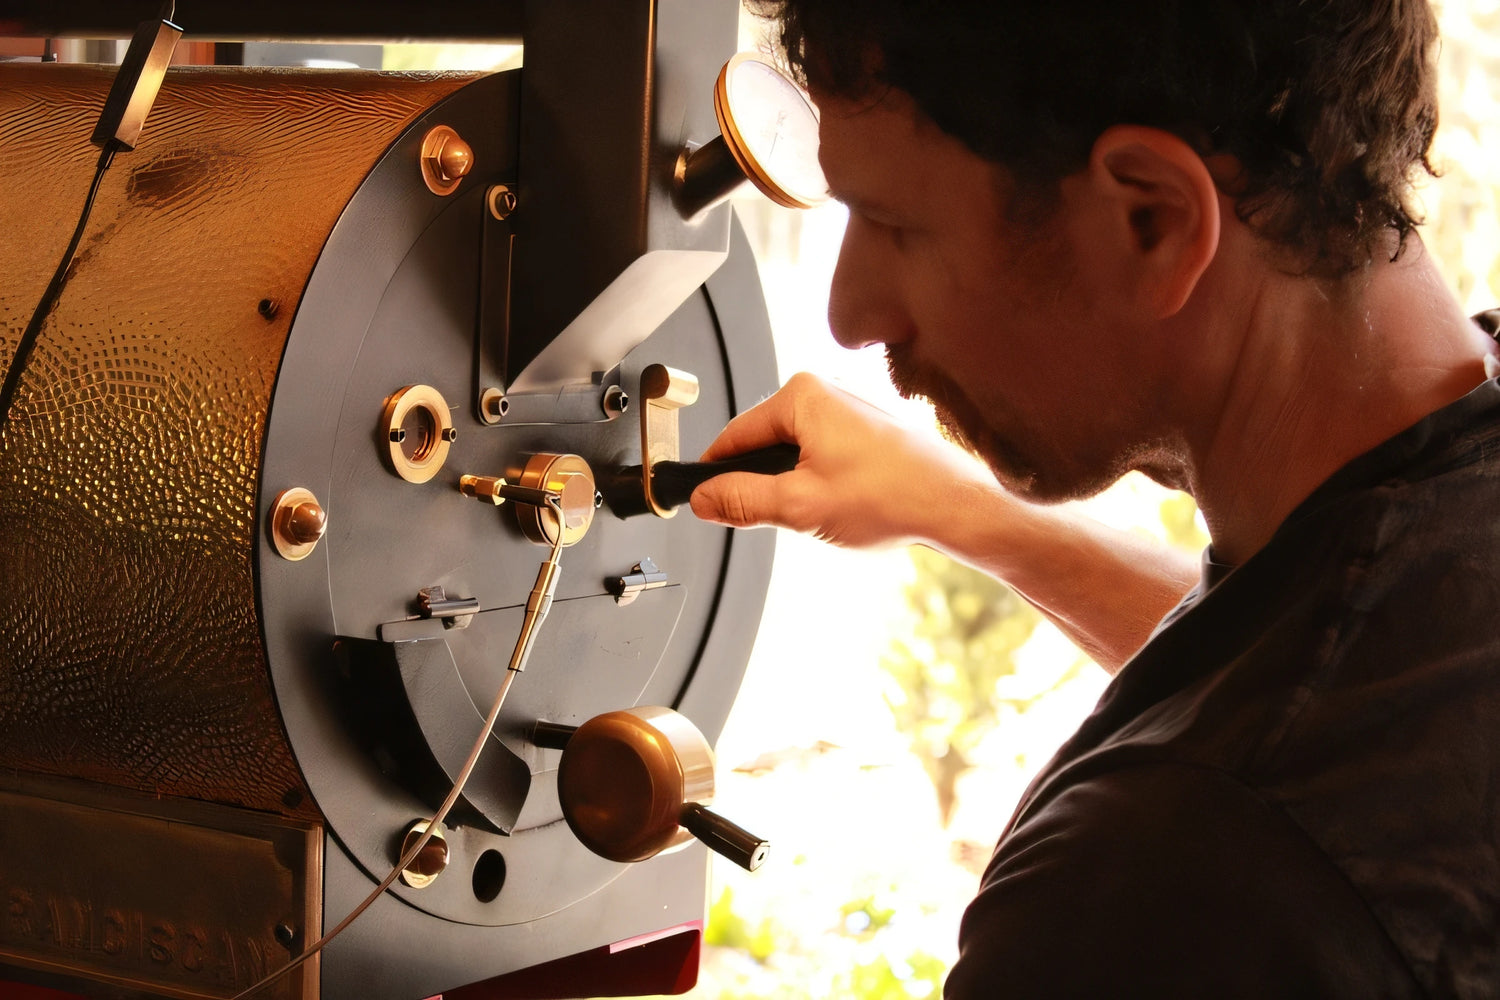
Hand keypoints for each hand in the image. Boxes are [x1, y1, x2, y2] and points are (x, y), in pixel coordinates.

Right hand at [690, 372, 983, 548]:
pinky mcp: (865, 429)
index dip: (716, 473)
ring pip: (794, 454)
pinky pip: (822, 456)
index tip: (705, 500)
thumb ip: (742, 500)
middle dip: (767, 484)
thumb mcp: (799, 506)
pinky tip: (847, 504)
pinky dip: (823, 483)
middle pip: (764, 445)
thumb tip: (704, 498)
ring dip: (798, 487)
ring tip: (827, 511)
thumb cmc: (893, 496)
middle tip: (787, 517)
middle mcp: (824, 391)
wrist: (955, 504)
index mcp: (801, 396)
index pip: (734, 435)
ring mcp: (847, 409)